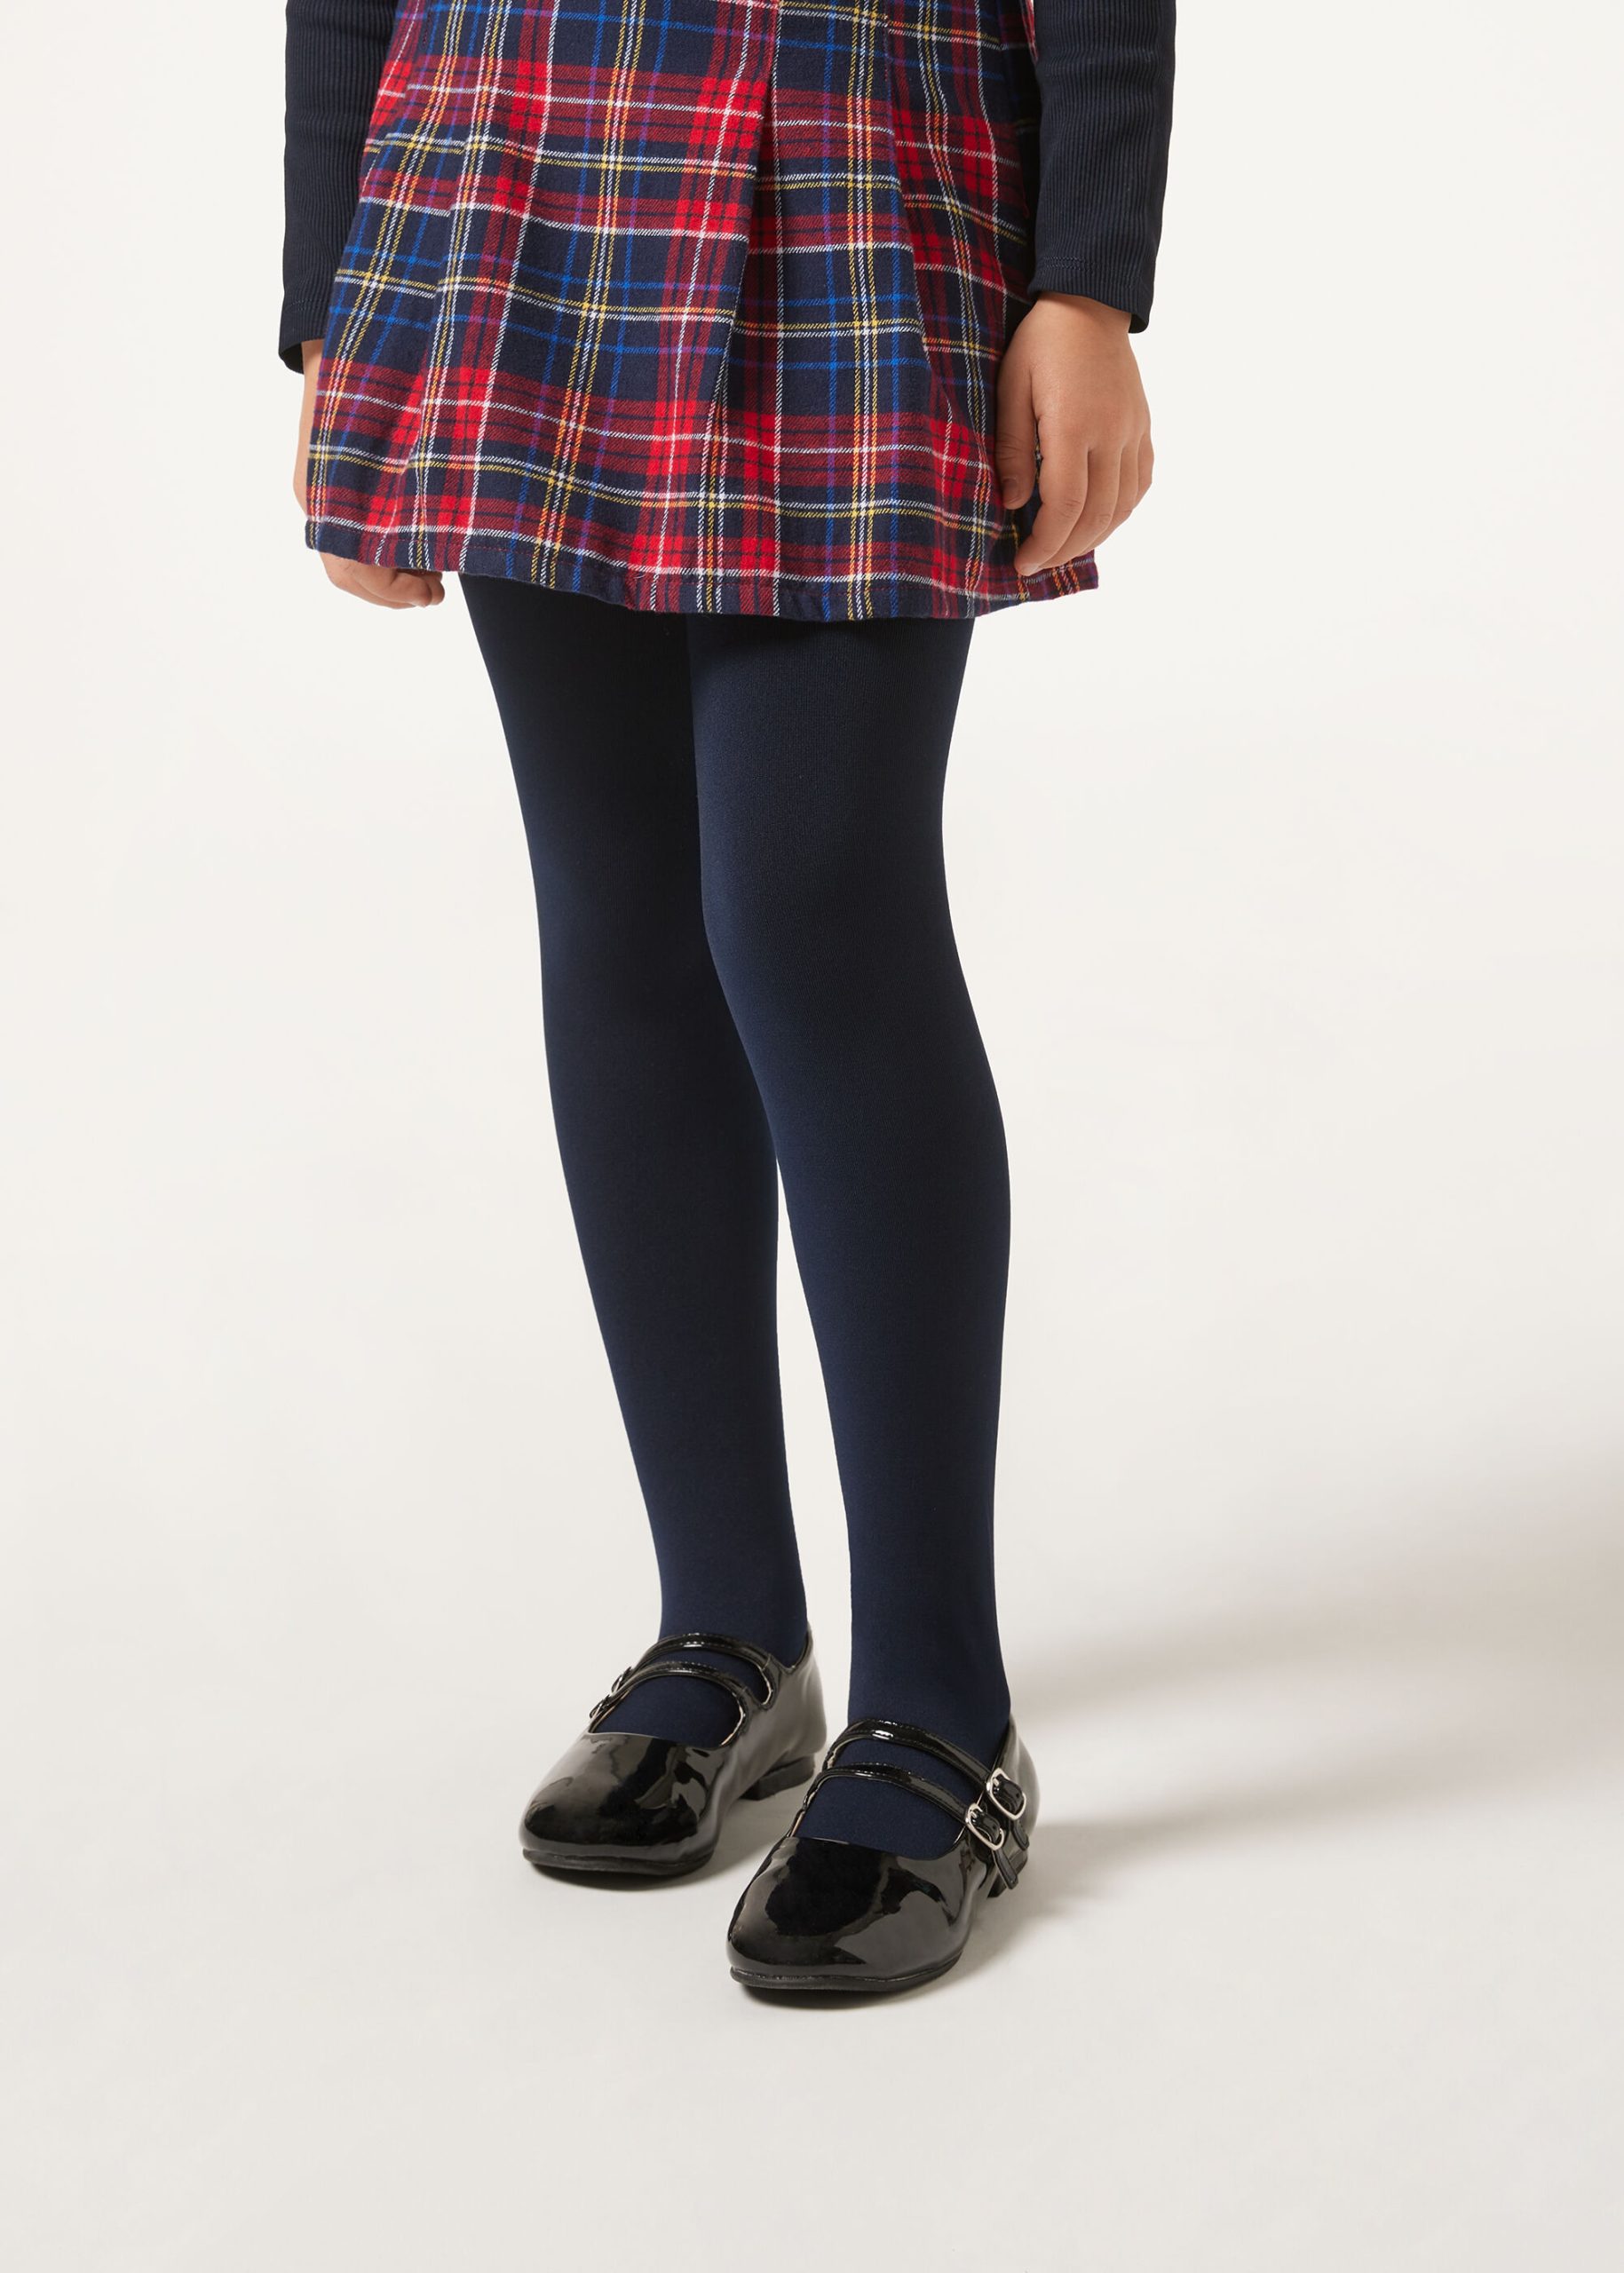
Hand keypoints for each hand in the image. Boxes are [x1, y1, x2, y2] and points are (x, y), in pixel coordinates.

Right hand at [294, 341, 444, 609]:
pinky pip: (345, 537)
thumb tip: (447, 552)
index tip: (437, 594)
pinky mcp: (326, 484)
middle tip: (437, 592)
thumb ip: (423, 493)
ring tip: (431, 571)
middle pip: (349, 575)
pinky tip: (413, 543)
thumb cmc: (378, 378)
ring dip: (388, 578)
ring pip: (346, 563)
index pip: (356, 571)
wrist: (339, 336)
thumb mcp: (412, 435)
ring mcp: (318, 491)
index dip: (398, 591)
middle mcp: (320, 497)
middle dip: (394, 593)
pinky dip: (378, 555)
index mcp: (334, 492)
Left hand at [996, 295, 1152, 576]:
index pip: (1066, 505)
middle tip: (1036, 564)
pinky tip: (1096, 521)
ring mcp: (1133, 432)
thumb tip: (1015, 505)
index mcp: (1074, 424)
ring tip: (1062, 549)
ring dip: (1092, 538)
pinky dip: (1119, 513)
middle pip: (1095, 515)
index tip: (1023, 563)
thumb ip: (1014, 450)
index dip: (1045, 543)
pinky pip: (1139, 485)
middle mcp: (1111, 433)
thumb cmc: (1041, 344)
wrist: (1090, 303)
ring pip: (1122, 507)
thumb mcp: (1011, 389)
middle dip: (1063, 550)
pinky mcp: (1143, 428)